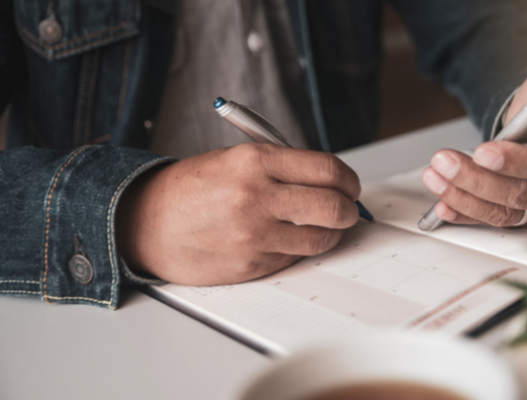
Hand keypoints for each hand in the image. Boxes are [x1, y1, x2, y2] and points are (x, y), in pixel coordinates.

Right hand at [115, 143, 360, 285]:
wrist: (146, 223)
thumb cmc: (192, 189)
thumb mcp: (236, 159)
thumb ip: (284, 168)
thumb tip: (332, 183)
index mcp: (256, 161)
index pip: (328, 169)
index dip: (348, 180)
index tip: (350, 186)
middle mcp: (257, 196)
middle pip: (333, 206)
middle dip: (348, 210)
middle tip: (346, 209)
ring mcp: (255, 234)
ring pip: (321, 238)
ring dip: (330, 233)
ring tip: (322, 225)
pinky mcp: (252, 264)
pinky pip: (296, 257)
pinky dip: (300, 249)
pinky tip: (286, 239)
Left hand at [422, 56, 526, 226]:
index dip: (518, 162)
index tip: (485, 152)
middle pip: (521, 193)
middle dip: (478, 179)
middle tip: (444, 161)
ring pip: (504, 211)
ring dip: (465, 196)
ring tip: (435, 176)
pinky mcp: (523, 216)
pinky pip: (494, 221)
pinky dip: (466, 214)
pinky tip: (443, 205)